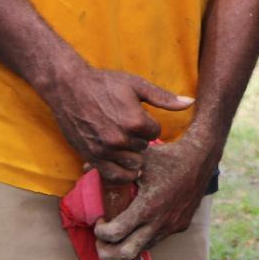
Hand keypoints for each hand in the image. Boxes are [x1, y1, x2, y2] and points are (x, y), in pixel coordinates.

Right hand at [44, 62, 192, 183]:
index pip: (155, 133)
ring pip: (131, 163)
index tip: (138, 116)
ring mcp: (104, 151)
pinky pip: (113, 175)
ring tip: (122, 140)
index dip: (149, 125)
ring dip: (130, 154)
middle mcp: (120, 140)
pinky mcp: (91, 157)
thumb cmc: (104, 83)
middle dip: (139, 139)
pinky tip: (121, 162)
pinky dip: (121, 172)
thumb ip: (163, 98)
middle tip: (127, 126)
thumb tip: (190, 103)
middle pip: (143, 149)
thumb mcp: (136, 85)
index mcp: (134, 121)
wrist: (69, 87)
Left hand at [92, 133, 216, 259]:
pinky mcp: (180, 226)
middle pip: (126, 253)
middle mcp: (160, 222)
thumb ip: (114, 166)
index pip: (116, 233)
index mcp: (148, 207)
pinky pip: (156, 239)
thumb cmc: (168, 156)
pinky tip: (138, 226)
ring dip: (126, 246)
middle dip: (108, 252)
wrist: (201, 158)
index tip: (99, 222)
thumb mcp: (140, 158)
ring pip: (143, 249)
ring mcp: (171, 226)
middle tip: (100, 242)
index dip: (101, 232)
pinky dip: (142, 238)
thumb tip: (86, 167)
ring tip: (116, 237)